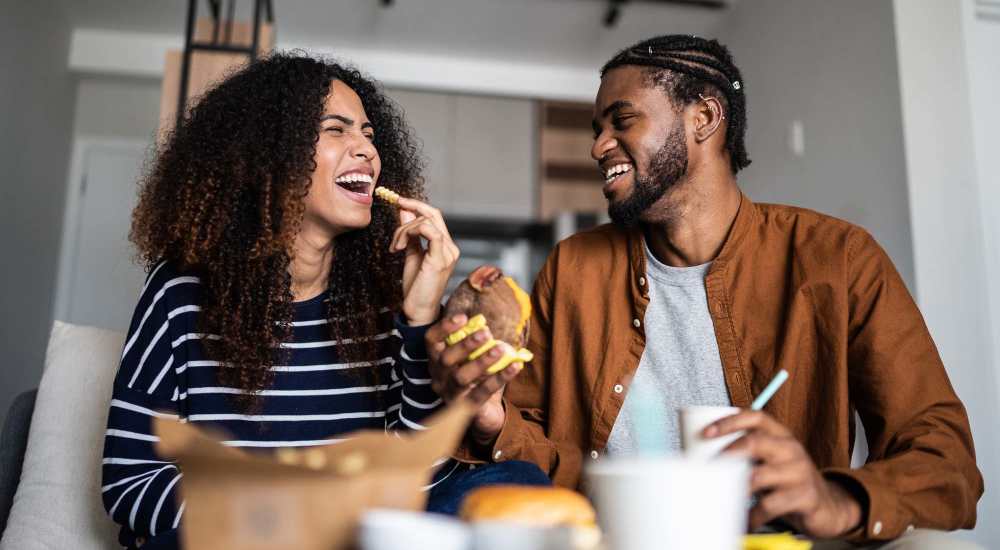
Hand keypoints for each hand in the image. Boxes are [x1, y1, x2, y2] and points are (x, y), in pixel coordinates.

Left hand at [390, 197, 459, 324]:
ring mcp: (448, 253)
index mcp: (445, 246)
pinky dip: (411, 232)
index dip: (417, 205)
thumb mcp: (411, 254)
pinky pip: (430, 232)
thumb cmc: (416, 287)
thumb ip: (410, 233)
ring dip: (404, 229)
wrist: (418, 310)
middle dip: (411, 207)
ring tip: (395, 245)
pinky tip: (400, 245)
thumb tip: (404, 211)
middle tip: (394, 205)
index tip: (398, 200)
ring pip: (427, 222)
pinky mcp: (440, 260)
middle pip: (433, 214)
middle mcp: (450, 247)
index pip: (434, 216)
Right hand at [425, 314, 524, 442]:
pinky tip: (514, 366)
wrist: (484, 413)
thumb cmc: (477, 377)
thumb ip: (475, 343)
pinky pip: (482, 392)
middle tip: (485, 332)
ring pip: (461, 377)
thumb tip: (485, 325)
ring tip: (500, 350)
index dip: (444, 328)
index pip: (431, 341)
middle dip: (465, 344)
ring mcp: (450, 395)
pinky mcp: (466, 409)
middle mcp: (438, 378)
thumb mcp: (473, 358)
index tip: (464, 317)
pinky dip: (499, 378)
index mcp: (436, 361)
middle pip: (445, 359)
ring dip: (481, 361)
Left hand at [706, 411, 862, 538]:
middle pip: (755, 442)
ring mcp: (798, 472)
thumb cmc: (787, 479)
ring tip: (723, 497)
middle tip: (709, 466)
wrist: (826, 504)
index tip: (706, 433)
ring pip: (760, 476)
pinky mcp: (804, 496)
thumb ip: (746, 454)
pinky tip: (745, 520)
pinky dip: (753, 515)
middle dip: (728, 452)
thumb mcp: (770, 459)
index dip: (729, 422)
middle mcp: (790, 449)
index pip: (755, 417)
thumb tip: (701, 456)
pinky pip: (770, 505)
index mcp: (779, 434)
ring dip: (737, 488)